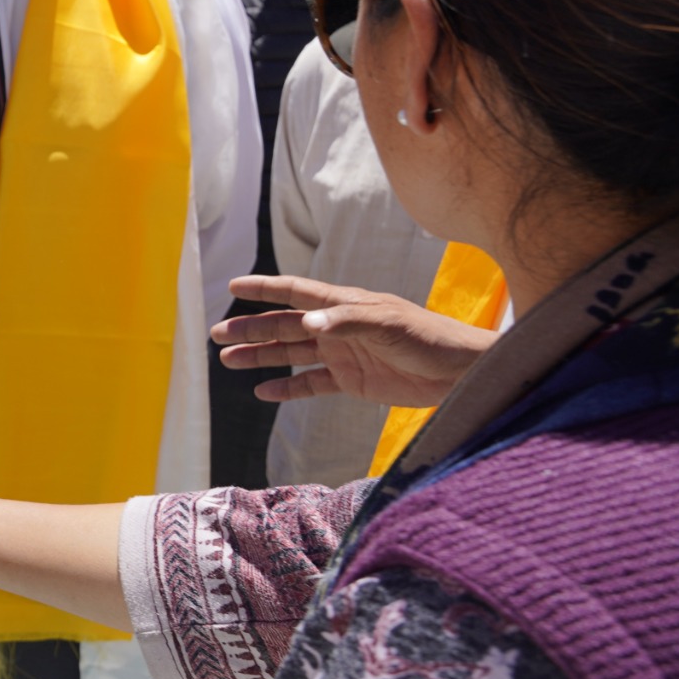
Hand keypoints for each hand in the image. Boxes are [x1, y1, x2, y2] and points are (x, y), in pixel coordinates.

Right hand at [213, 274, 494, 407]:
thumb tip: (305, 323)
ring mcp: (342, 355)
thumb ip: (345, 322)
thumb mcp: (388, 324)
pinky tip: (263, 392)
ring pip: (291, 354)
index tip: (233, 286)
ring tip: (228, 360)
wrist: (462, 373)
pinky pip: (310, 384)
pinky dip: (287, 388)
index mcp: (344, 304)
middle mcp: (337, 327)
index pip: (296, 292)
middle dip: (250, 328)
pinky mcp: (352, 382)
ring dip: (260, 356)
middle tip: (216, 334)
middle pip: (284, 326)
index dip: (265, 288)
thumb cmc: (429, 338)